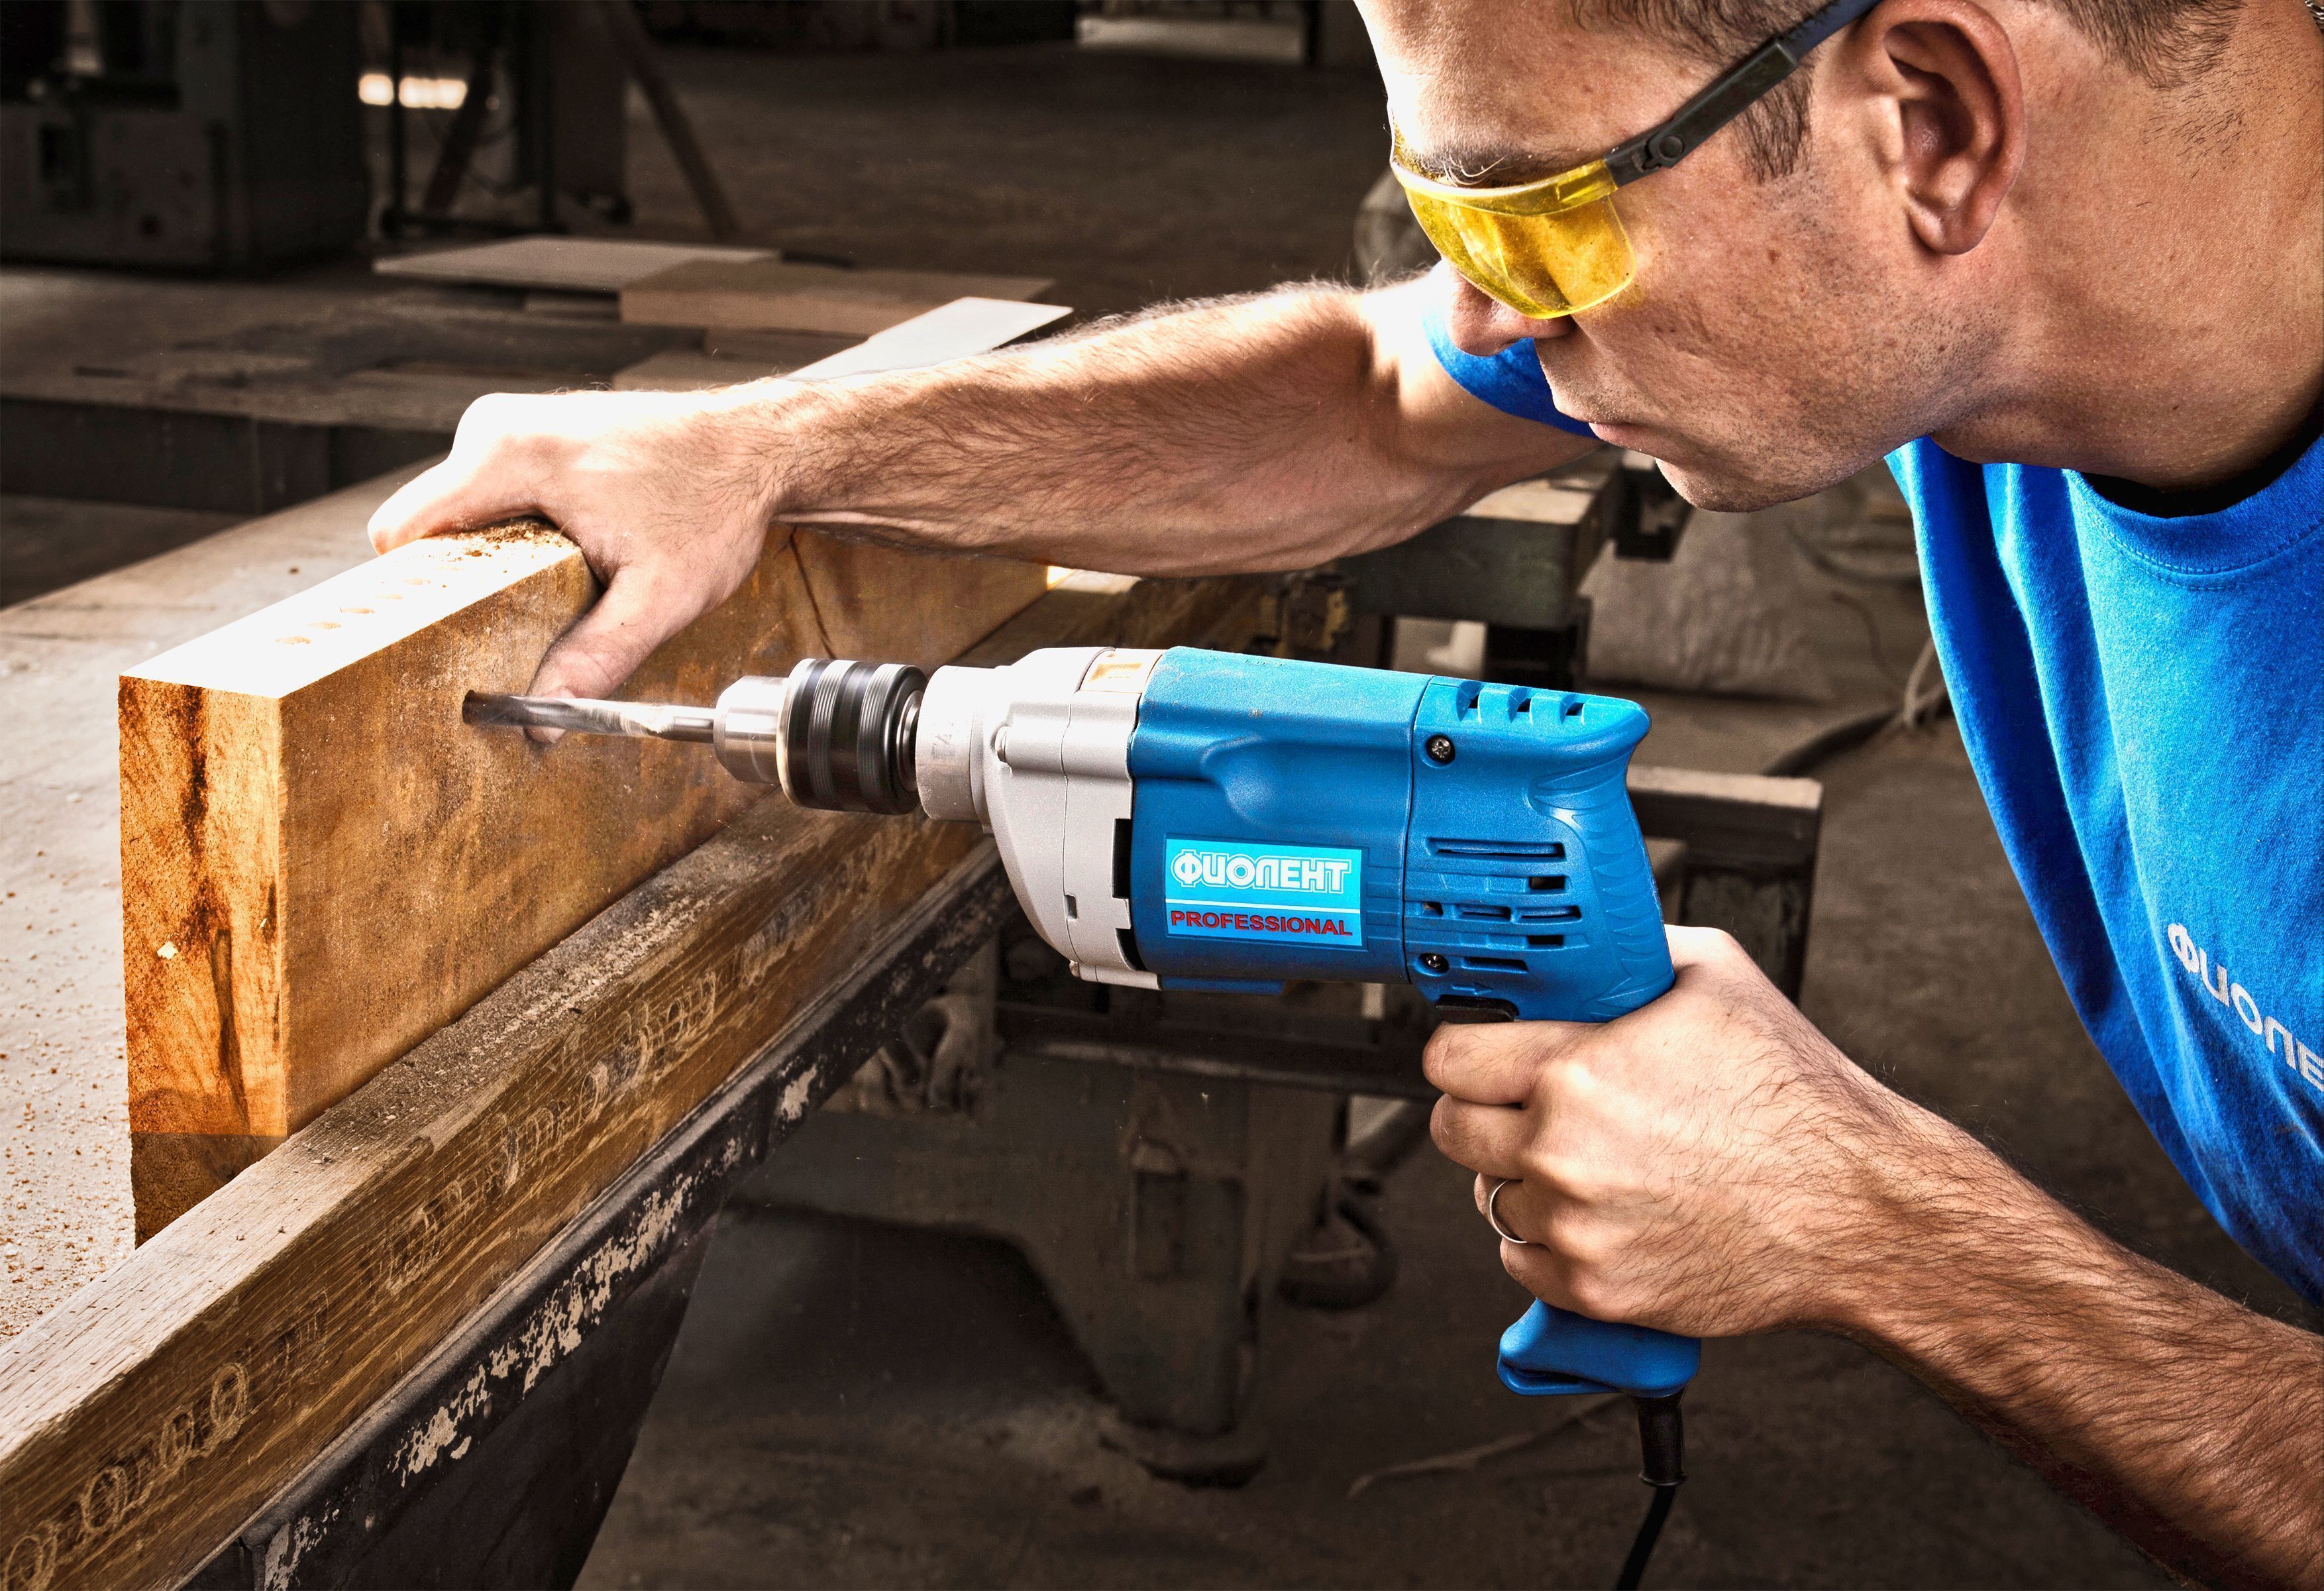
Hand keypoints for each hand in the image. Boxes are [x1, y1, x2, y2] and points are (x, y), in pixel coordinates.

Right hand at [369, 386, 783, 718]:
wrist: (756, 449)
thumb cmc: (714, 507)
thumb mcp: (658, 598)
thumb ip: (595, 658)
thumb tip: (544, 719)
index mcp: (507, 455)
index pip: (401, 534)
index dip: (417, 594)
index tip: (452, 636)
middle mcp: (495, 428)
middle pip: (428, 528)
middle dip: (459, 583)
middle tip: (513, 629)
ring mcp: (512, 425)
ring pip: (459, 514)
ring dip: (490, 560)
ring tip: (551, 591)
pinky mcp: (532, 434)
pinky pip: (489, 496)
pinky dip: (511, 535)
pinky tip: (561, 561)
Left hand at [1427, 925, 1923, 1338]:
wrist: (1856, 1211)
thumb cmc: (1797, 1098)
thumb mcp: (1714, 979)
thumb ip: (1627, 956)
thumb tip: (1580, 945)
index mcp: (1576, 1071)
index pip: (1448, 1059)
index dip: (1465, 1054)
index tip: (1482, 1058)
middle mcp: (1562, 1150)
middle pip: (1452, 1130)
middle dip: (1483, 1114)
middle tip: (1526, 1110)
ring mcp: (1575, 1226)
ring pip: (1489, 1196)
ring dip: (1523, 1180)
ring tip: (1589, 1164)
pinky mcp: (1594, 1290)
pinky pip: (1521, 1260)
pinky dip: (1548, 1241)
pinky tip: (1601, 1214)